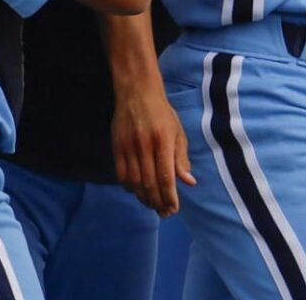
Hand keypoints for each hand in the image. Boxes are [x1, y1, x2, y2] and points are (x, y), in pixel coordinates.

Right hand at [113, 80, 195, 215]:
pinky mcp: (116, 147)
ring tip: (152, 205)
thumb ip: (181, 158)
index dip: (169, 197)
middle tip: (164, 213)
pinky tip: (137, 192)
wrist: (137, 93)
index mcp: (163, 141)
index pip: (166, 177)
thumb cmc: (162, 114)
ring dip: (144, 198)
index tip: (174, 209)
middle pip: (149, 183)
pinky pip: (121, 175)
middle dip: (157, 202)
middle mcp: (145, 146)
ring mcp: (128, 147)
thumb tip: (189, 182)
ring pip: (135, 182)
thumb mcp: (178, 132)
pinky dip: (129, 187)